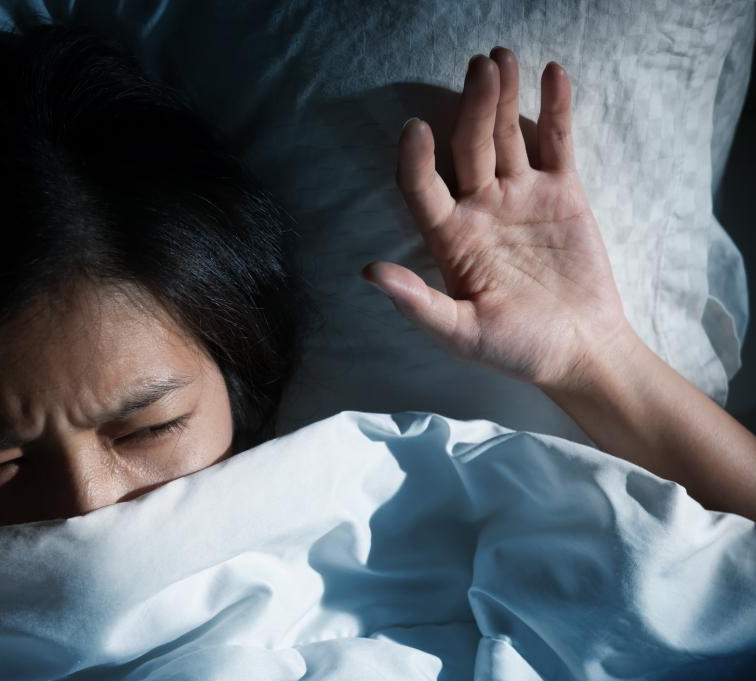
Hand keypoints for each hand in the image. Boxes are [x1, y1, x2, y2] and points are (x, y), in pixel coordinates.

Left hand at [363, 47, 635, 390]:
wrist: (580, 352)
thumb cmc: (517, 349)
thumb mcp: (462, 334)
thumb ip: (418, 304)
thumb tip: (368, 274)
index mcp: (450, 239)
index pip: (423, 189)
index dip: (416, 160)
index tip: (414, 128)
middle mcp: (479, 209)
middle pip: (468, 148)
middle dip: (471, 107)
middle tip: (478, 66)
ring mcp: (520, 196)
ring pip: (507, 135)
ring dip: (502, 97)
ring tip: (500, 58)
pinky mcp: (561, 192)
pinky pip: (556, 142)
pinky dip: (555, 108)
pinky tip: (551, 72)